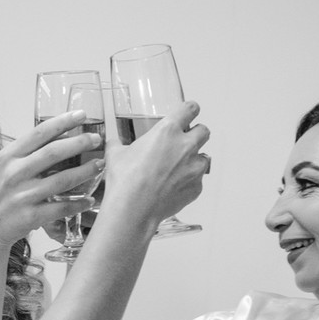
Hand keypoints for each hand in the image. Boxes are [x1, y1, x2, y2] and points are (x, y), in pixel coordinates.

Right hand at [0, 111, 101, 248]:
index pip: (39, 133)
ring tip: (100, 165)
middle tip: (96, 139)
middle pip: (53, 153)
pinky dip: (77, 204)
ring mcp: (22, 196)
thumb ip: (25, 154)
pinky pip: (60, 208)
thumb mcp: (3, 168)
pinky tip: (89, 200)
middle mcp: (14, 174)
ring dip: (84, 172)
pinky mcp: (30, 217)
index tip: (82, 114)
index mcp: (8, 157)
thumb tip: (58, 137)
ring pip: (61, 180)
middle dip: (79, 143)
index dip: (63, 122)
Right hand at [101, 101, 209, 227]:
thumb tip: (114, 143)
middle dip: (196, 134)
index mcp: (167, 131)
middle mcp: (185, 146)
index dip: (190, 109)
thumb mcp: (115, 155)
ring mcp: (194, 168)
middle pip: (204, 131)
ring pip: (204, 157)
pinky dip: (189, 182)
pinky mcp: (196, 187)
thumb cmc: (125, 182)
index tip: (189, 112)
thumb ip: (118, 144)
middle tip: (184, 141)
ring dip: (194, 160)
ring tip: (178, 168)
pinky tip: (173, 187)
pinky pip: (198, 180)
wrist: (133, 210)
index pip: (190, 109)